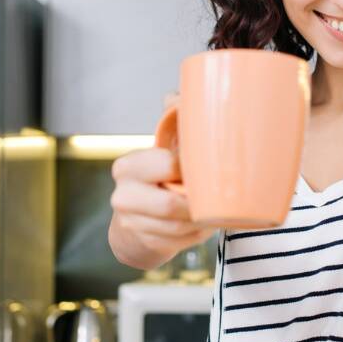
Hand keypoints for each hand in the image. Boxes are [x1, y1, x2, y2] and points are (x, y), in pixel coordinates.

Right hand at [108, 121, 214, 269]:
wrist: (134, 222)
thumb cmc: (157, 178)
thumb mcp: (160, 149)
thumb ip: (170, 121)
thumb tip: (177, 96)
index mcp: (128, 167)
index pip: (168, 165)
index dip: (193, 167)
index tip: (211, 165)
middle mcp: (124, 196)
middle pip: (170, 205)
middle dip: (198, 203)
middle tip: (218, 194)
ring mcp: (133, 224)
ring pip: (180, 227)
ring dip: (203, 219)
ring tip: (216, 209)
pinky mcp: (147, 244)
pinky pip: (182, 241)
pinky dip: (198, 233)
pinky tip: (205, 223)